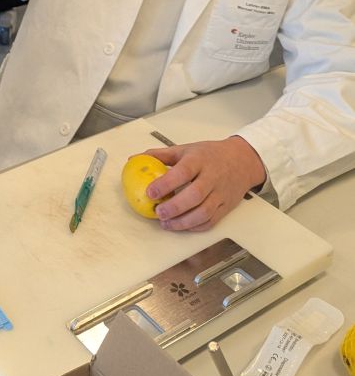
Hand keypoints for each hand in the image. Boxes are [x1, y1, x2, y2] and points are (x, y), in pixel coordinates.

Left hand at [144, 137, 266, 231]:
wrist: (242, 160)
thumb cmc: (210, 154)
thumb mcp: (185, 149)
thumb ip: (160, 155)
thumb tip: (134, 159)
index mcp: (199, 160)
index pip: (182, 172)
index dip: (165, 184)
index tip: (150, 192)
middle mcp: (212, 177)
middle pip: (195, 195)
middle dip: (174, 207)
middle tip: (158, 213)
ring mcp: (220, 194)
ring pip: (204, 212)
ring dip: (184, 222)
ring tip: (166, 223)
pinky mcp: (225, 207)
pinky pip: (211, 221)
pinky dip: (195, 227)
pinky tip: (182, 226)